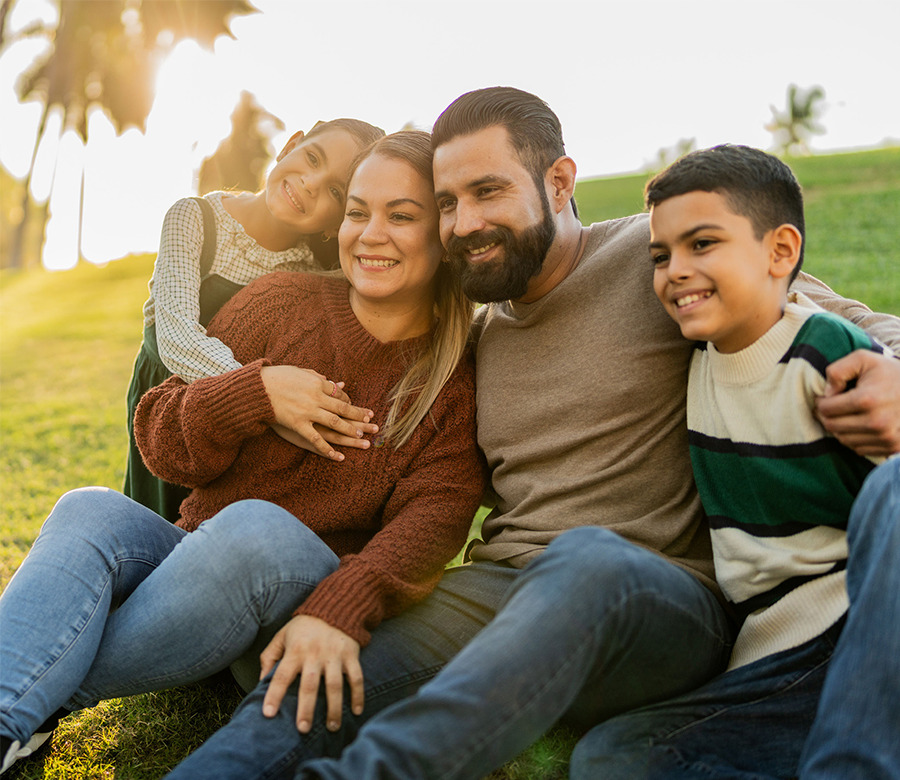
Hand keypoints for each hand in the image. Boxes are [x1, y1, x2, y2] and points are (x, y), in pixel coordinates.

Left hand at [259, 615, 363, 732]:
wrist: (335, 605)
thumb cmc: (305, 625)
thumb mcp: (283, 635)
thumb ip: (270, 656)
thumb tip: (261, 681)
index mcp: (295, 650)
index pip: (282, 675)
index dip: (274, 694)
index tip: (268, 714)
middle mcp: (315, 654)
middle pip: (310, 685)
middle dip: (306, 708)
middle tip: (302, 729)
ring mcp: (335, 655)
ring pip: (335, 685)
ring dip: (334, 708)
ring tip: (332, 728)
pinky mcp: (351, 655)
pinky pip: (356, 677)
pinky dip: (358, 694)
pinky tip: (356, 711)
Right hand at [261, 366, 377, 460]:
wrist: (256, 389)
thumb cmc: (277, 378)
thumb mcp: (300, 373)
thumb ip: (320, 378)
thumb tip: (339, 383)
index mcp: (317, 383)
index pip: (340, 395)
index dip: (351, 404)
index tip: (360, 410)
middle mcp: (316, 397)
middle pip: (343, 409)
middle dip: (359, 417)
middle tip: (373, 425)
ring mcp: (308, 412)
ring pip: (335, 424)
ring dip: (351, 432)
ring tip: (364, 439)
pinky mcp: (298, 425)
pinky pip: (316, 440)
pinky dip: (328, 449)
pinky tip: (339, 457)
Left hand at [815, 350, 899, 455]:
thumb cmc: (889, 372)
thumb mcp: (863, 359)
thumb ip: (838, 371)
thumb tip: (827, 393)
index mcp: (867, 400)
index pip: (826, 409)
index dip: (821, 402)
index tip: (825, 397)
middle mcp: (877, 422)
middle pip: (832, 426)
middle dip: (827, 416)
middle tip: (831, 407)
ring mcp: (886, 437)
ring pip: (843, 440)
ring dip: (839, 428)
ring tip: (845, 415)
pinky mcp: (893, 447)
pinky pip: (859, 449)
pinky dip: (854, 438)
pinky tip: (859, 425)